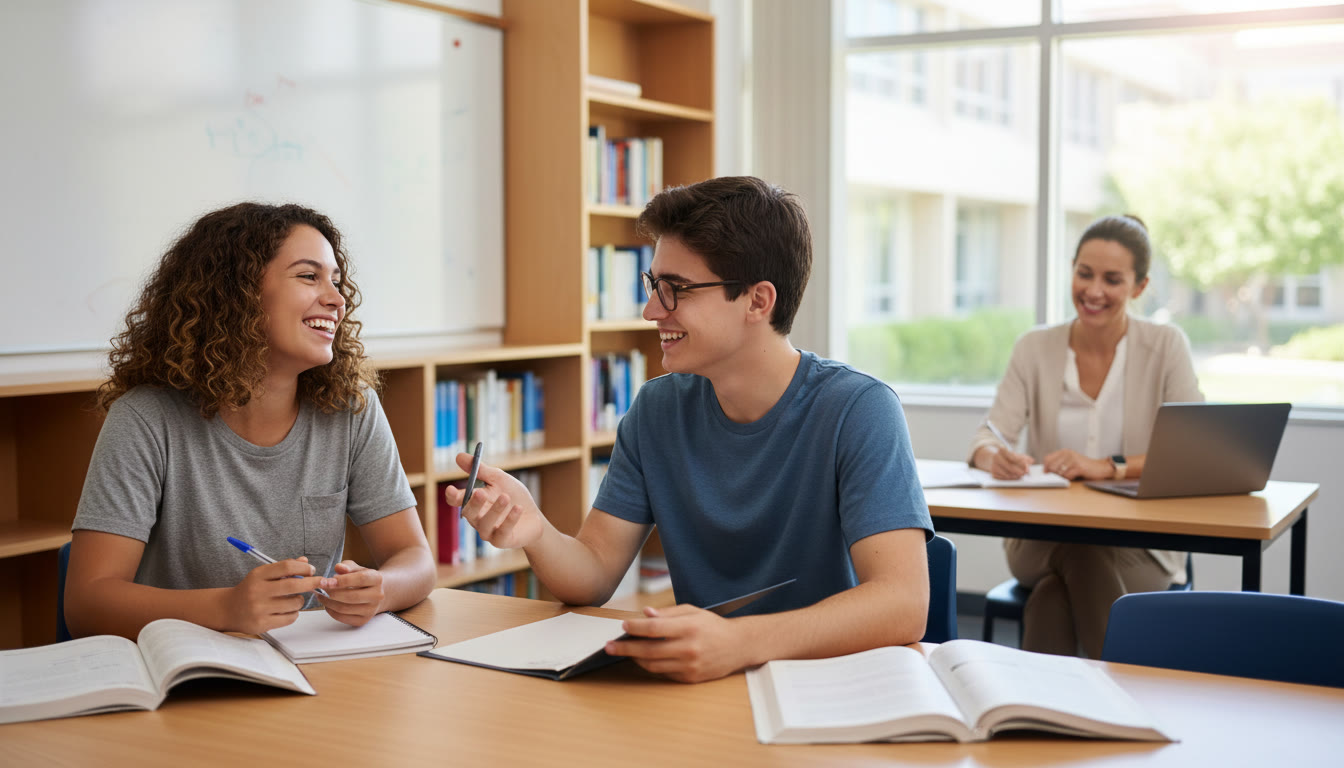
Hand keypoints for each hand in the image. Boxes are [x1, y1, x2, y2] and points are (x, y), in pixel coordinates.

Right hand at [223, 556, 328, 633]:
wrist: (228, 609)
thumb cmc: (250, 589)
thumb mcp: (263, 575)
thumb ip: (283, 568)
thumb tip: (305, 561)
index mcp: (258, 575)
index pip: (286, 567)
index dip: (303, 567)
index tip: (312, 569)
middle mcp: (257, 591)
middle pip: (293, 585)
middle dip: (311, 582)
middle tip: (320, 581)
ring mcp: (259, 609)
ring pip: (294, 603)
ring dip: (300, 600)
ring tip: (293, 599)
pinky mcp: (262, 624)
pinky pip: (290, 618)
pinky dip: (293, 613)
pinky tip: (286, 610)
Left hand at [316, 560, 382, 625]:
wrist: (378, 592)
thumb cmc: (364, 579)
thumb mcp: (358, 569)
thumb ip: (347, 566)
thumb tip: (338, 567)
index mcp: (377, 579)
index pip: (360, 579)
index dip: (342, 580)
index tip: (327, 581)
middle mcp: (377, 596)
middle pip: (352, 596)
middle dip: (332, 593)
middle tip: (321, 588)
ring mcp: (371, 610)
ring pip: (345, 609)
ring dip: (329, 603)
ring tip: (321, 596)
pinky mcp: (363, 620)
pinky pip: (343, 618)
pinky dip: (331, 611)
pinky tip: (327, 604)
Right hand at [445, 453, 545, 549]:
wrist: (534, 516)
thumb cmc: (514, 496)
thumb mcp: (499, 479)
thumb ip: (480, 470)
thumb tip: (458, 456)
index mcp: (473, 502)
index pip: (457, 501)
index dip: (452, 496)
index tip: (451, 489)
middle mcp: (477, 518)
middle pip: (468, 513)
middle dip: (473, 503)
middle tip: (480, 492)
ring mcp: (488, 531)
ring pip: (485, 523)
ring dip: (495, 510)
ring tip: (506, 497)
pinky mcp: (501, 541)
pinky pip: (501, 532)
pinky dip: (510, 520)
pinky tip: (518, 508)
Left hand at [605, 605, 744, 683]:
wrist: (738, 646)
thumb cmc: (712, 626)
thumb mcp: (693, 612)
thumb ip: (668, 613)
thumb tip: (645, 614)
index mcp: (688, 628)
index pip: (654, 629)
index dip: (635, 628)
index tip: (623, 626)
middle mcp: (689, 648)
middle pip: (648, 650)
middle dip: (625, 648)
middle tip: (609, 646)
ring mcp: (689, 665)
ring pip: (653, 665)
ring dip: (635, 658)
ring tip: (625, 651)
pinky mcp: (690, 678)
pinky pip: (664, 673)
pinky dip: (651, 666)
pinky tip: (644, 659)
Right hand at [983, 445, 1032, 479]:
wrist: (991, 459)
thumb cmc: (1006, 457)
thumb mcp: (1014, 454)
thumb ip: (1023, 457)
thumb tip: (1031, 461)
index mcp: (1002, 450)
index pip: (1013, 457)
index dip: (1021, 463)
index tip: (1028, 468)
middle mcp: (996, 457)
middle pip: (1009, 466)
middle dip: (1019, 471)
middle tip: (1025, 473)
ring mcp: (993, 465)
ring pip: (1006, 472)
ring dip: (1015, 475)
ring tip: (1021, 476)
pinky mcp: (993, 473)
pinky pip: (1003, 477)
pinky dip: (1009, 478)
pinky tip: (1014, 477)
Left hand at [1042, 449, 1108, 479]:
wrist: (1101, 468)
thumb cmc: (1084, 466)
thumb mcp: (1070, 461)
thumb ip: (1059, 463)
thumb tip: (1046, 471)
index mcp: (1064, 452)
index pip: (1047, 459)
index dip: (1045, 467)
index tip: (1046, 473)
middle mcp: (1068, 454)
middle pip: (1051, 466)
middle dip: (1054, 474)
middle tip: (1061, 476)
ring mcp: (1073, 460)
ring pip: (1059, 472)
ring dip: (1063, 477)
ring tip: (1070, 475)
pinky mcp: (1079, 467)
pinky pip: (1067, 476)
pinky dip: (1069, 478)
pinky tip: (1074, 476)